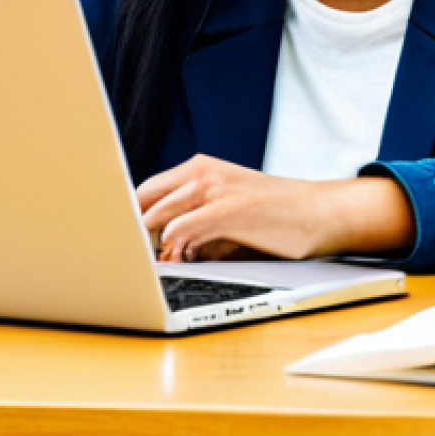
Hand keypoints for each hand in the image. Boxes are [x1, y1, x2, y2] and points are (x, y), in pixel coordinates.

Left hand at [137, 155, 414, 262]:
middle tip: (125, 260)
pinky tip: (171, 256)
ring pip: (159, 211)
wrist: (319, 213)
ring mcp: (218, 187)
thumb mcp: (223, 220)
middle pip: (143, 200)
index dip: (126, 222)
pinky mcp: (233, 208)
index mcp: (197, 170)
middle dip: (129, 231)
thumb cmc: (271, 219)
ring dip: (146, 241)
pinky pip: (187, 225)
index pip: (143, 193)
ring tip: (148, 265)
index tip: (115, 246)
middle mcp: (203, 172)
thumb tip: (154, 255)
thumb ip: (189, 231)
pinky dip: (171, 242)